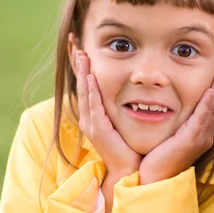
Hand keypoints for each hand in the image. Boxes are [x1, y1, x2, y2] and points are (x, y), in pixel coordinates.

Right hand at [74, 50, 141, 179]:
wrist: (129, 171)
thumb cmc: (130, 149)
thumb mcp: (125, 123)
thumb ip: (126, 107)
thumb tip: (138, 91)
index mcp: (95, 115)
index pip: (87, 85)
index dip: (83, 66)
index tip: (81, 46)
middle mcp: (90, 117)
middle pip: (81, 84)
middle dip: (79, 63)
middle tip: (75, 41)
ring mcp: (92, 124)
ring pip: (85, 92)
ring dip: (83, 72)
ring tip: (81, 53)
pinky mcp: (99, 130)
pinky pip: (94, 107)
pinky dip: (91, 91)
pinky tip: (90, 77)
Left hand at [138, 71, 213, 184]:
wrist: (154, 178)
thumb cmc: (158, 158)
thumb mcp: (170, 136)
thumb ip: (175, 123)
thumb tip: (167, 106)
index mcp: (200, 135)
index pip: (212, 110)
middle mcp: (205, 137)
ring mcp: (200, 139)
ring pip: (212, 111)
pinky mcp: (191, 141)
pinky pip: (202, 119)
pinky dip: (208, 104)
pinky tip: (211, 92)